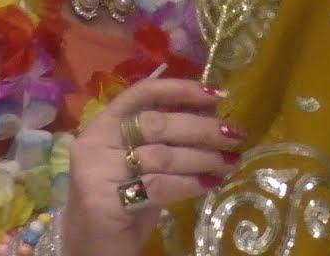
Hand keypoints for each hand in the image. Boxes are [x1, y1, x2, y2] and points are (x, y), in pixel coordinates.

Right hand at [59, 78, 244, 255]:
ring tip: (230, 162)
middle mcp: (95, 141)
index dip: (179, 89)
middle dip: (201, 128)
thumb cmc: (122, 200)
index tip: (216, 94)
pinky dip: (190, 184)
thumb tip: (210, 114)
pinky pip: (159, 186)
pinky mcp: (105, 200)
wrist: (93, 247)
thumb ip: (165, 138)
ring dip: (203, 158)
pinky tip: (210, 184)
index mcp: (103, 124)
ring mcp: (96, 170)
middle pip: (156, 124)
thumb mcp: (142, 162)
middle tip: (235, 135)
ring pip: (161, 155)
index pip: (141, 93)